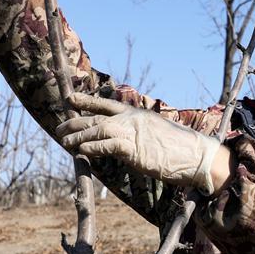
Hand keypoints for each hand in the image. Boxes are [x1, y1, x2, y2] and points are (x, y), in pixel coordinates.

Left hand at [56, 93, 220, 194]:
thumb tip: (122, 140)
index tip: (70, 99)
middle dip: (75, 122)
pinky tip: (81, 151)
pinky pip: (107, 146)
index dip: (86, 101)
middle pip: (96, 117)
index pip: (106, 104)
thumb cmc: (177, 147)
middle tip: (59, 130)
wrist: (195, 154)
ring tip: (64, 143)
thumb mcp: (154, 133)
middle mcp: (131, 119)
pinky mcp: (134, 149)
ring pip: (98, 130)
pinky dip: (92, 148)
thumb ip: (137, 132)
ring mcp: (132, 133)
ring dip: (78, 136)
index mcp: (136, 114)